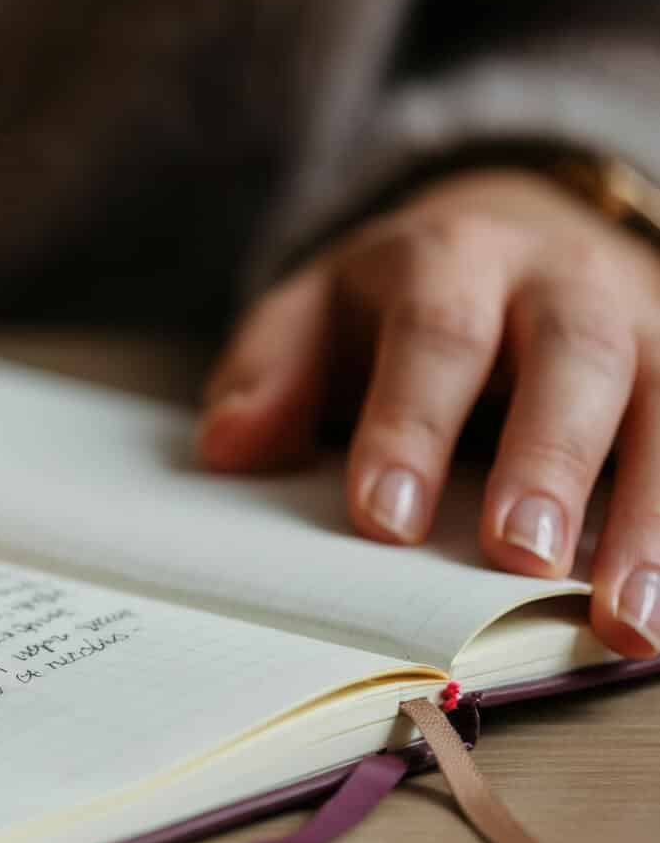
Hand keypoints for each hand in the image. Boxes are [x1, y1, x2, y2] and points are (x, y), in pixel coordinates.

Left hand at [199, 168, 659, 659]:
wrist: (518, 224)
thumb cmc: (400, 298)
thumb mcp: (316, 309)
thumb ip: (270, 372)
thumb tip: (227, 447)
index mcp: (452, 259)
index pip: (435, 335)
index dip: (410, 425)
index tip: (384, 519)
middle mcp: (566, 282)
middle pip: (574, 358)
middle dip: (550, 459)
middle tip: (521, 559)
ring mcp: (649, 322)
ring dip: (655, 517)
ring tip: (629, 618)